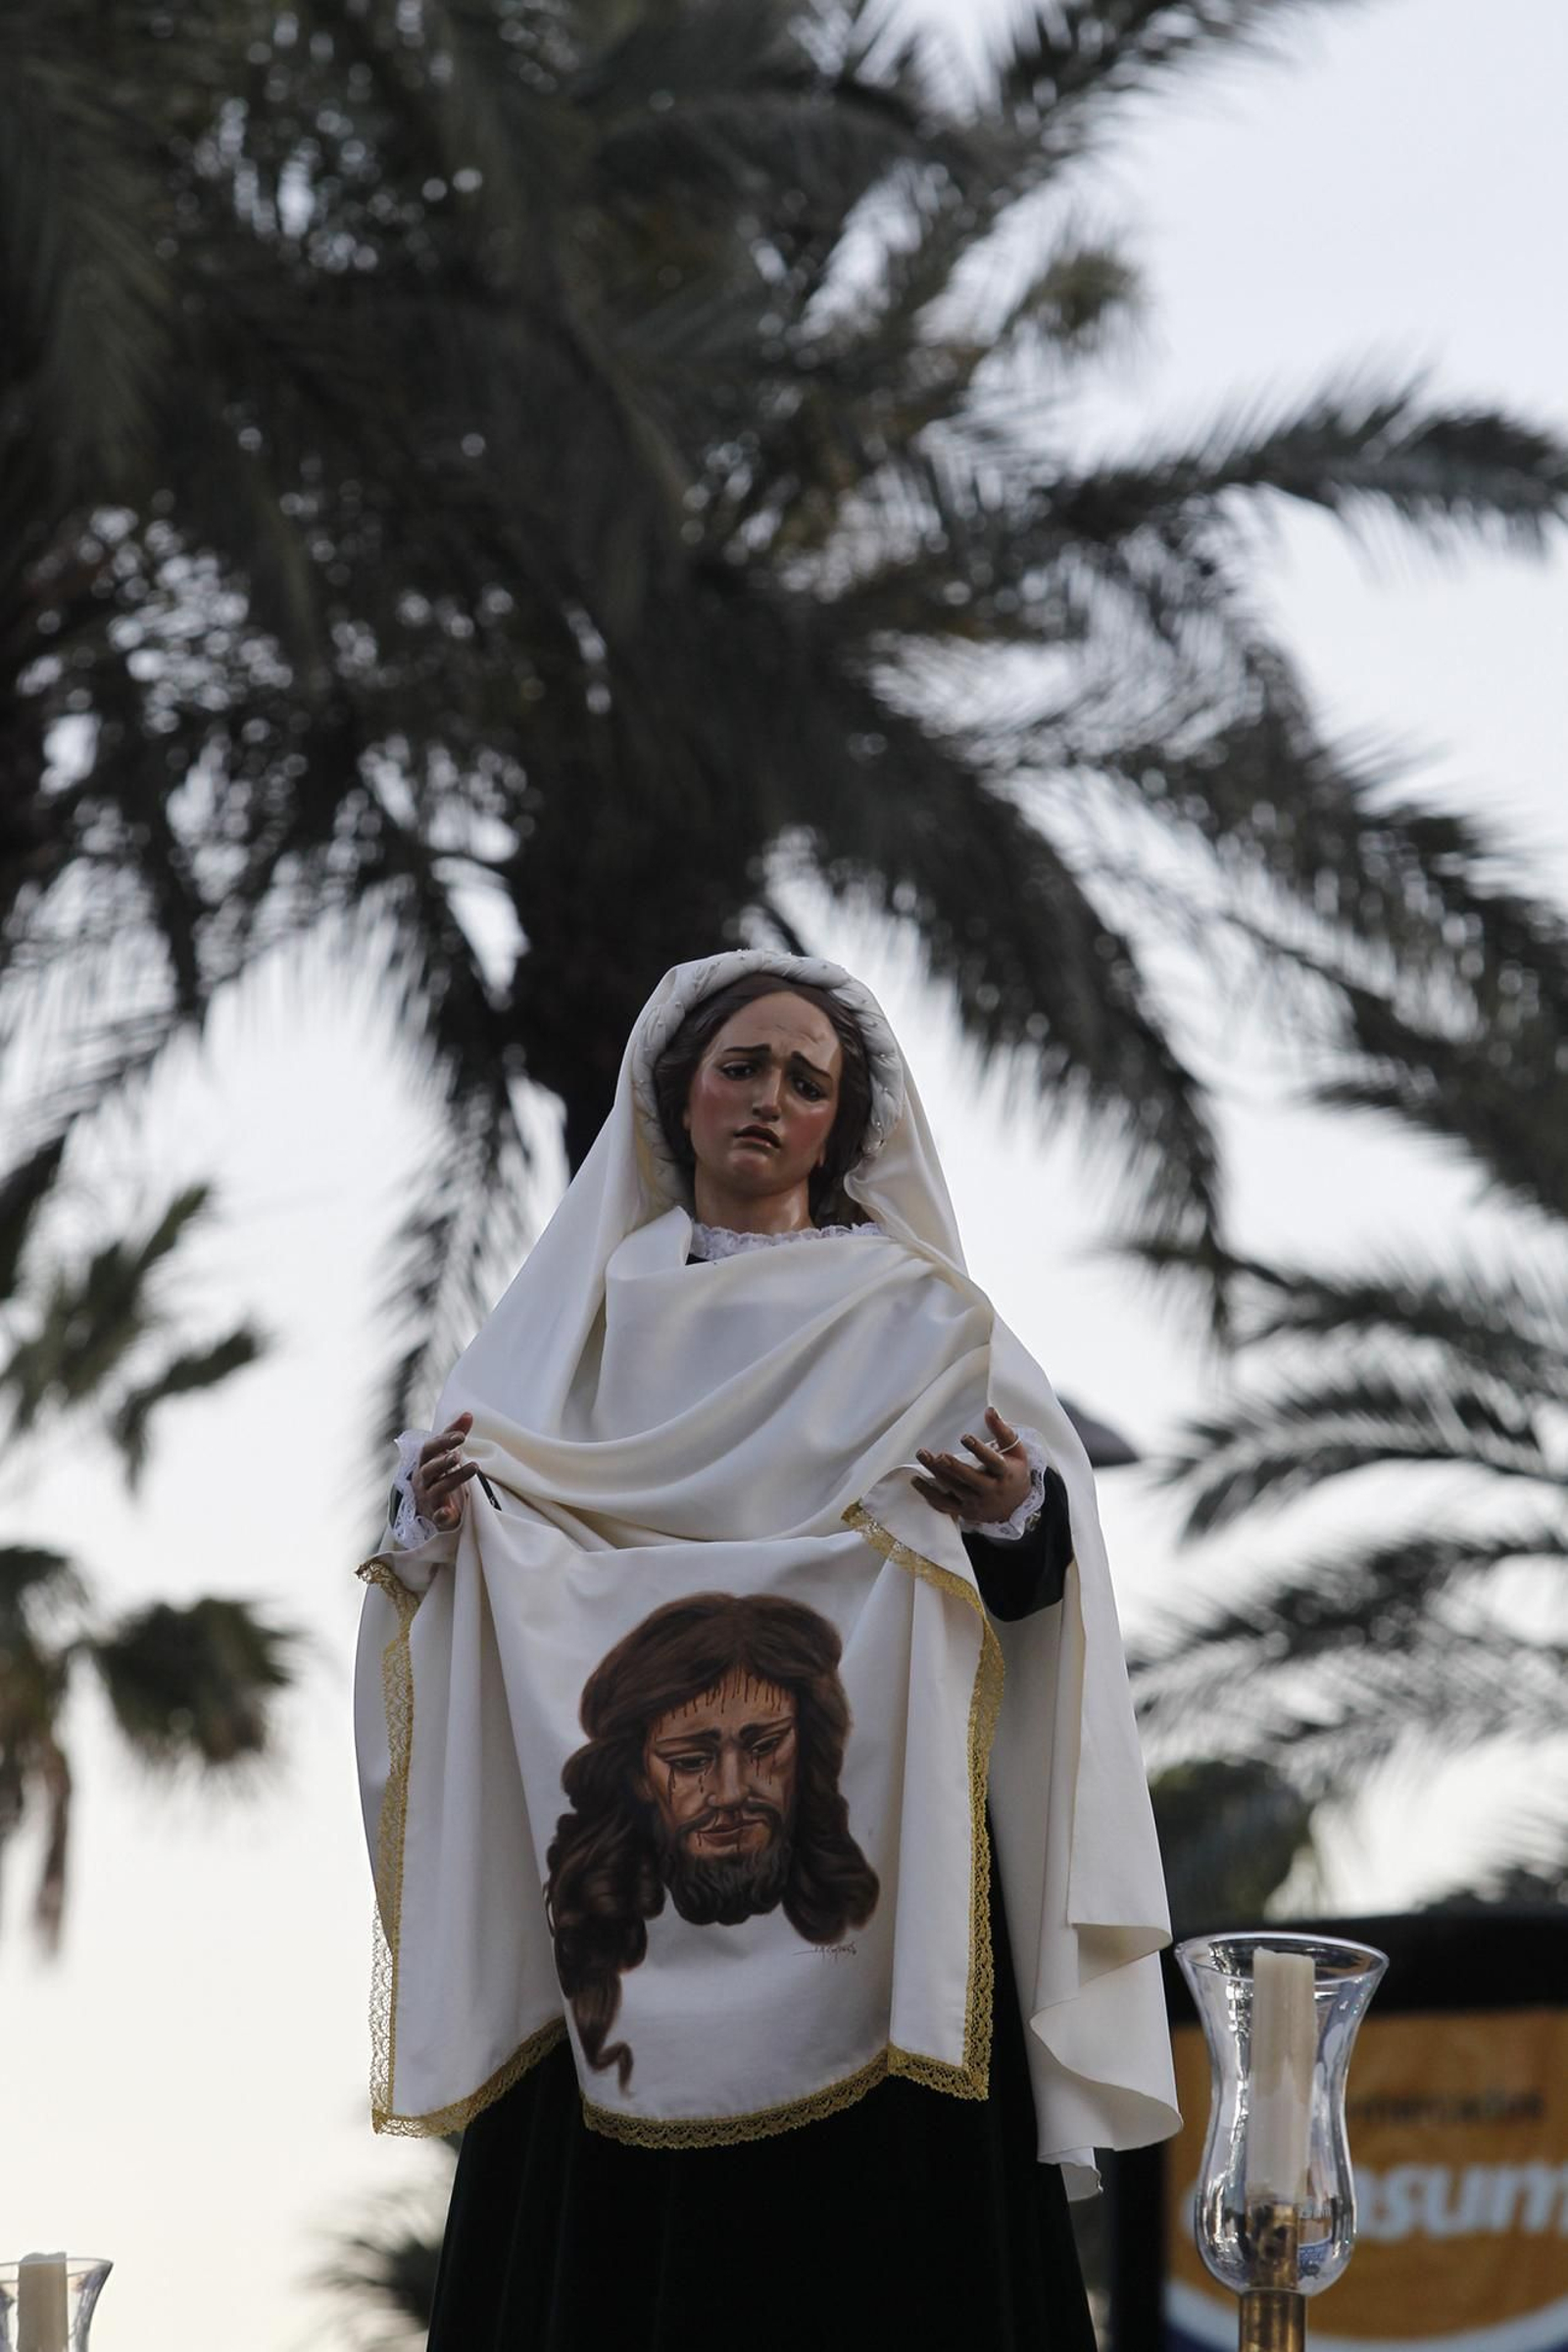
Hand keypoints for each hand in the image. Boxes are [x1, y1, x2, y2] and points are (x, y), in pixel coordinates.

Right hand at [411, 1412, 478, 1531]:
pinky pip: (437, 1516)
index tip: (461, 1436)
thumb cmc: (436, 1475)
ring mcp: (428, 1498)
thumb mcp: (443, 1454)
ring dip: (454, 1478)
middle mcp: (423, 1479)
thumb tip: (468, 1414)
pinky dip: (442, 1514)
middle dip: (443, 1461)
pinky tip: (448, 1512)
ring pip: (437, 1488)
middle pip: (429, 1468)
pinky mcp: (435, 1516)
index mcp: (425, 1462)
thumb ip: (454, 1434)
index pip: (430, 1448)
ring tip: (474, 1467)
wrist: (425, 1508)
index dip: (444, 1441)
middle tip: (458, 1454)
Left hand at [914, 1408, 1030, 1526]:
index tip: (965, 1437)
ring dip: (937, 1473)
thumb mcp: (1015, 1450)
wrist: (1016, 1505)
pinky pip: (944, 1504)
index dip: (979, 1450)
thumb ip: (1001, 1430)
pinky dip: (929, 1494)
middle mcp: (991, 1490)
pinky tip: (916, 1480)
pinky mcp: (964, 1510)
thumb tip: (989, 1411)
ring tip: (923, 1456)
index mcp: (1005, 1473)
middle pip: (970, 1478)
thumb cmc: (1013, 1471)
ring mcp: (977, 1502)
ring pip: (954, 1488)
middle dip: (954, 1467)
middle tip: (940, 1456)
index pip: (993, 1461)